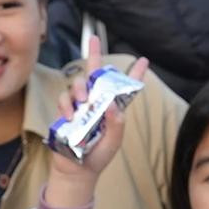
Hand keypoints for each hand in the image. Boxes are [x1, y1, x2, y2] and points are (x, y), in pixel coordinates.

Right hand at [45, 35, 149, 208]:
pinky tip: (71, 116)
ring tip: (83, 101)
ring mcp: (80, 106)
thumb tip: (112, 105)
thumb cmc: (99, 155)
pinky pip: (64, 99)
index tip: (144, 60)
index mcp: (113, 108)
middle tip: (93, 39)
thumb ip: (116, 124)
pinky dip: (67, 105)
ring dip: (80, 88)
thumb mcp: (114, 141)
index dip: (135, 74)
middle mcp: (96, 102)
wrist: (77, 169)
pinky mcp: (65, 112)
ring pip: (78, 84)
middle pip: (96, 74)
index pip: (126, 88)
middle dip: (94, 55)